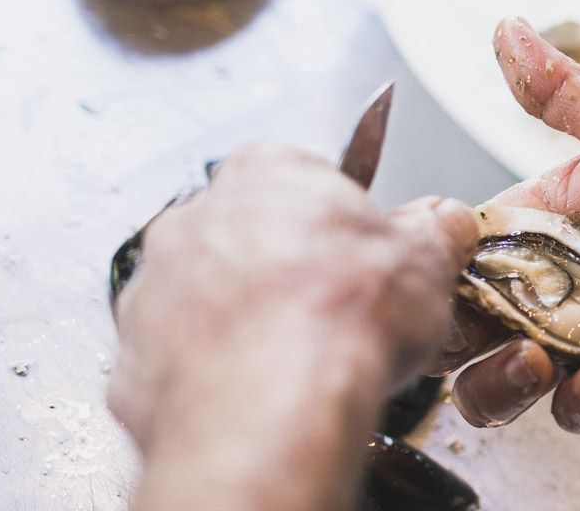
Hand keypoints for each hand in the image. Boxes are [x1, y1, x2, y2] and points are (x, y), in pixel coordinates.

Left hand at [107, 145, 476, 450]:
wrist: (273, 407)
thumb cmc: (341, 321)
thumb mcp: (429, 261)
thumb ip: (436, 230)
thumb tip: (446, 223)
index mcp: (267, 173)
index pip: (307, 180)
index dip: (344, 226)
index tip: (369, 260)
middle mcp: (196, 218)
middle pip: (253, 238)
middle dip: (290, 273)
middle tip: (339, 316)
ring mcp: (156, 288)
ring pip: (210, 299)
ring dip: (247, 324)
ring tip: (300, 366)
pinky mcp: (134, 356)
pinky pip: (181, 360)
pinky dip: (215, 376)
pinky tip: (259, 396)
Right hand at [428, 17, 579, 432]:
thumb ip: (562, 95)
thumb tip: (507, 29)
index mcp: (530, 237)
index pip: (450, 261)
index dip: (429, 268)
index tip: (432, 262)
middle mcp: (542, 300)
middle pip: (455, 339)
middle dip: (448, 341)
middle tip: (470, 327)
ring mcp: (577, 351)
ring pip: (498, 392)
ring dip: (504, 382)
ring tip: (536, 359)